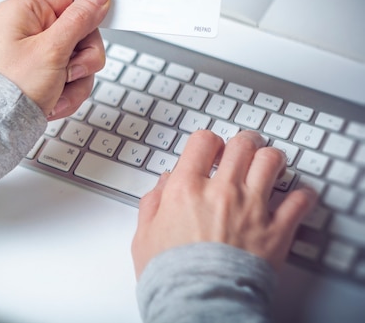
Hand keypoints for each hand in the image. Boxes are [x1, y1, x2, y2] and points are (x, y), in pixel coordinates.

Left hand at [0, 0, 109, 119]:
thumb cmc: (10, 88)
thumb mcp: (52, 49)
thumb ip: (80, 19)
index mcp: (25, 11)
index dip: (92, 10)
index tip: (107, 19)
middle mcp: (31, 28)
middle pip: (82, 31)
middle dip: (83, 59)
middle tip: (70, 70)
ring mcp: (39, 52)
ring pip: (81, 58)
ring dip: (77, 80)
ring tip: (58, 89)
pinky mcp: (45, 73)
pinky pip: (73, 77)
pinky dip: (69, 92)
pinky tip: (55, 99)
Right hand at [132, 130, 317, 277]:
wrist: (199, 304)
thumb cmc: (171, 276)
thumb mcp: (144, 236)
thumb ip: (152, 204)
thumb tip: (163, 185)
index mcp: (186, 189)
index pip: (203, 142)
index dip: (208, 142)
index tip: (210, 149)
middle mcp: (221, 191)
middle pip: (241, 145)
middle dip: (243, 143)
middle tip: (243, 148)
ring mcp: (252, 208)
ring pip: (271, 162)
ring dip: (271, 159)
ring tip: (270, 164)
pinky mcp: (276, 230)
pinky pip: (299, 201)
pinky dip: (302, 195)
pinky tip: (297, 195)